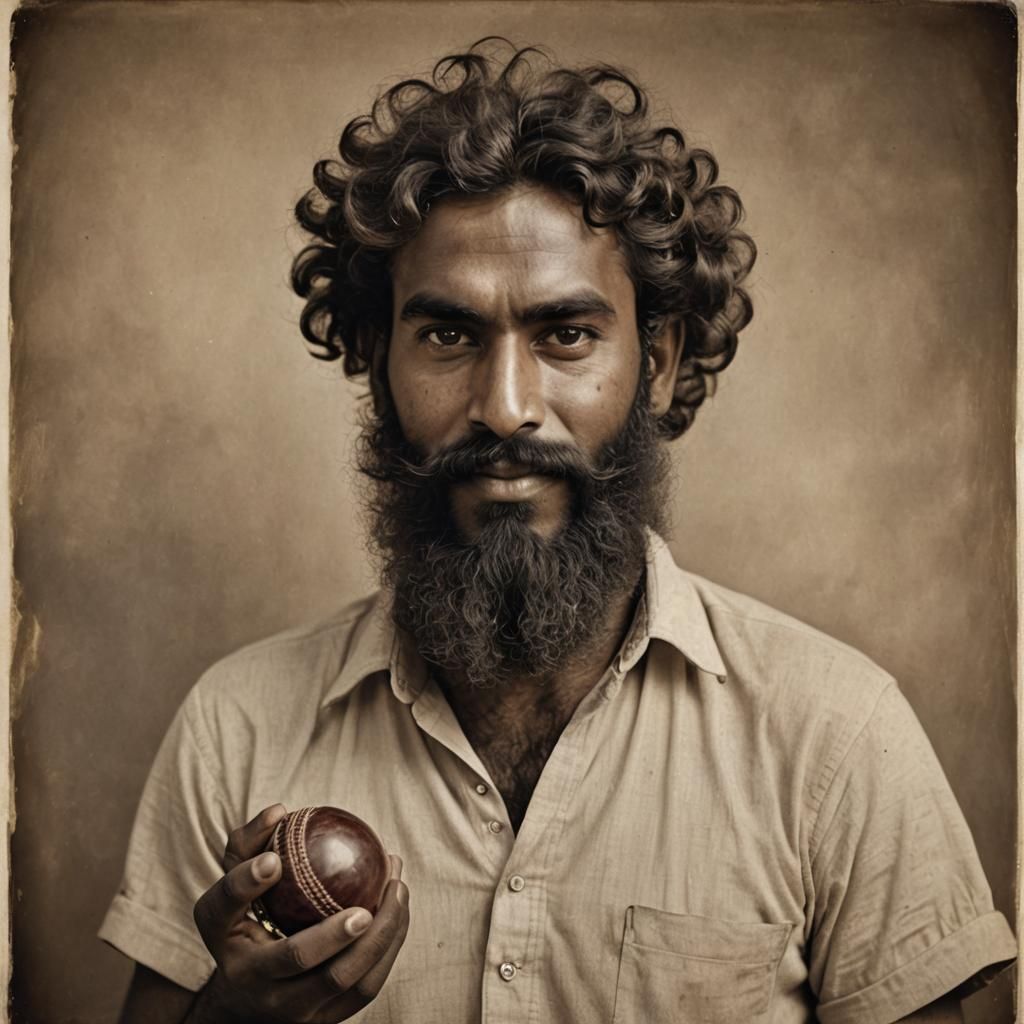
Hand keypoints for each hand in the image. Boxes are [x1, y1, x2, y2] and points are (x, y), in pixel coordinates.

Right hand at [191, 805, 409, 1023]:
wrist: (244, 1002)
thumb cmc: (243, 924)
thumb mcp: (231, 887)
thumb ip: (247, 843)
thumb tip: (280, 811)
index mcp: (224, 940)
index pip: (225, 908)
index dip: (247, 881)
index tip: (273, 858)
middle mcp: (253, 983)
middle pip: (296, 958)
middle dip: (334, 931)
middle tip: (369, 898)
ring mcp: (291, 1009)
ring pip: (344, 978)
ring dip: (380, 933)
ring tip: (398, 888)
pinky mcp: (325, 1019)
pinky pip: (367, 985)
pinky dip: (388, 946)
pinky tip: (400, 908)